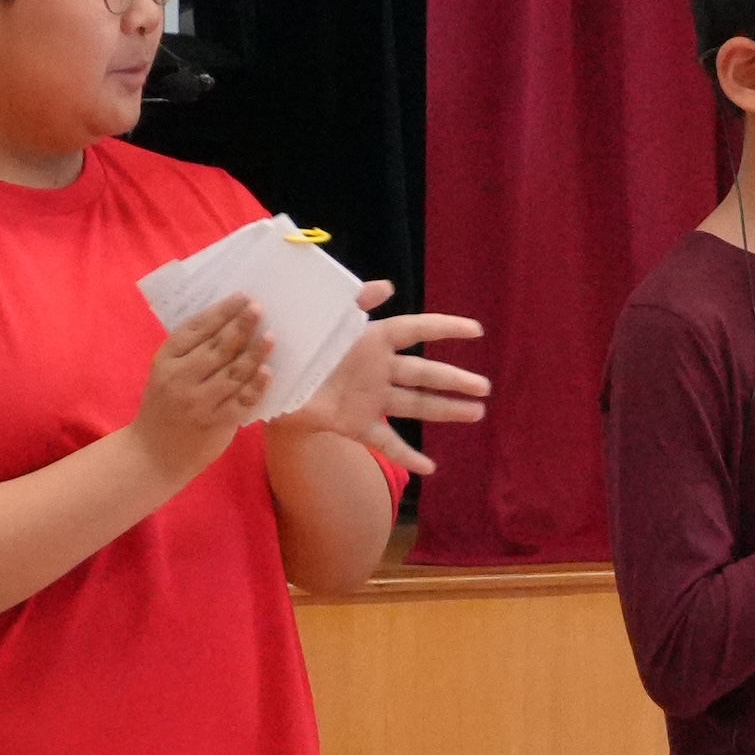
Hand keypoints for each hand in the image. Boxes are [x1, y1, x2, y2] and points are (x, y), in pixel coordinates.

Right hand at [130, 297, 269, 491]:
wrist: (153, 454)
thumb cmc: (164, 406)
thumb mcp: (165, 373)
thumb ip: (190, 352)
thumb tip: (229, 322)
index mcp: (166, 360)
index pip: (196, 329)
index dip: (221, 312)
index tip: (242, 297)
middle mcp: (180, 379)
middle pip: (218, 347)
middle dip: (241, 325)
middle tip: (259, 308)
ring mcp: (199, 402)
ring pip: (234, 372)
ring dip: (255, 352)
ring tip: (271, 336)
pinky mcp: (216, 423)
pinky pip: (242, 400)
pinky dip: (257, 385)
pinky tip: (269, 371)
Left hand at [278, 281, 493, 477]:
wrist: (270, 383)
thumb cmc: (300, 346)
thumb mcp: (325, 319)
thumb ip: (354, 301)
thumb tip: (389, 286)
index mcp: (372, 341)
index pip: (415, 330)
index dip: (445, 328)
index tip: (476, 331)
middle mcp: (379, 370)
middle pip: (424, 373)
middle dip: (455, 380)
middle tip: (484, 386)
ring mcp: (372, 399)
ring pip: (416, 404)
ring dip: (446, 410)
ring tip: (476, 413)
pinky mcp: (358, 424)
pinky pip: (387, 442)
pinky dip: (407, 456)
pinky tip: (430, 468)